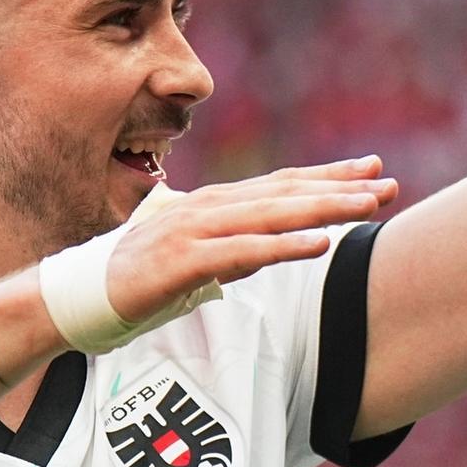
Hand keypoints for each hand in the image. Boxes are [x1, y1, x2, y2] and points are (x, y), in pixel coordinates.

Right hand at [104, 157, 398, 324]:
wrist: (78, 298)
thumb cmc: (139, 279)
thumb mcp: (201, 259)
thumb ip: (239, 248)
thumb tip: (278, 246)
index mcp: (215, 204)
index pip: (282, 183)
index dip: (329, 175)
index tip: (373, 168)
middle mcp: (209, 207)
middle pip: (286, 193)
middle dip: (340, 187)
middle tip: (389, 184)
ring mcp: (194, 231)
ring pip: (271, 215)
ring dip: (323, 209)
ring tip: (367, 206)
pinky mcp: (182, 260)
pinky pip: (242, 252)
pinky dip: (283, 247)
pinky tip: (319, 245)